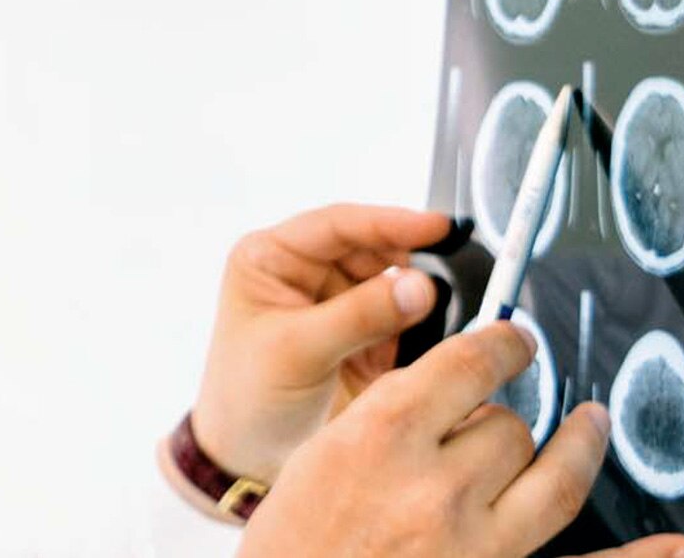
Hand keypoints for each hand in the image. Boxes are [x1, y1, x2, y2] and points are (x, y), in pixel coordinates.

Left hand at [191, 205, 452, 481]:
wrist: (248, 461)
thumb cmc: (246, 399)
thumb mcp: (296, 351)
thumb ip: (358, 316)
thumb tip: (419, 286)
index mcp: (271, 258)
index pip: (336, 224)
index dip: (387, 222)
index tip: (435, 227)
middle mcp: (304, 273)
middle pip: (371, 249)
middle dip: (406, 265)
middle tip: (437, 289)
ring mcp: (336, 304)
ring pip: (392, 283)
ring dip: (414, 299)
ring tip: (430, 319)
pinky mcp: (363, 337)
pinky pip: (402, 319)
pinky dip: (418, 328)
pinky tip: (422, 343)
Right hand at [235, 322, 683, 557]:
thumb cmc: (292, 546)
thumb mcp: (317, 459)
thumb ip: (384, 420)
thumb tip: (447, 393)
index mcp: (382, 434)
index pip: (471, 362)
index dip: (504, 344)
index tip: (514, 340)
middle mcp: (437, 485)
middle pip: (509, 425)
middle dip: (505, 419)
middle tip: (499, 421)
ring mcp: (476, 546)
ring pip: (551, 479)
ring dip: (571, 452)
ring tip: (590, 429)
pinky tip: (679, 549)